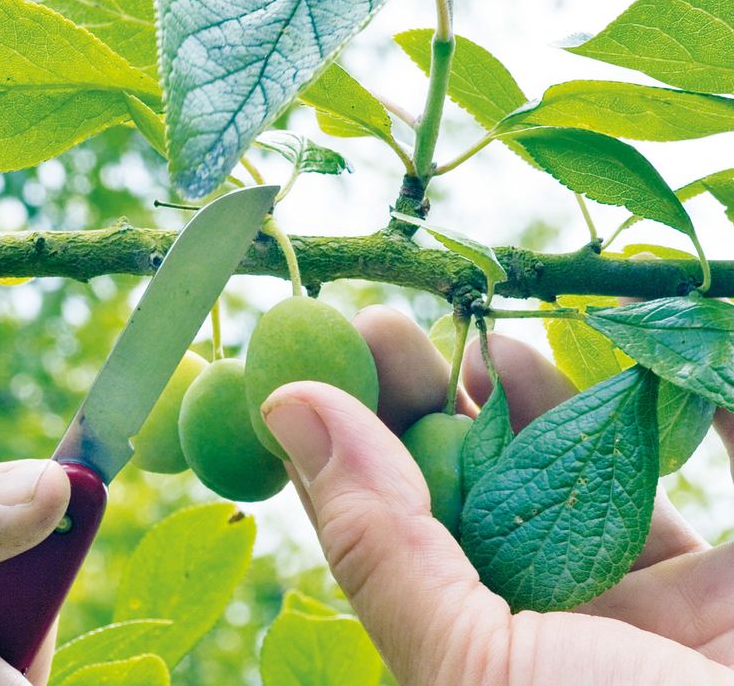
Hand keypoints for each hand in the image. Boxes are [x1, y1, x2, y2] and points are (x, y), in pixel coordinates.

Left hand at [261, 306, 733, 685]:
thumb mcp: (477, 669)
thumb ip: (383, 548)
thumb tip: (284, 410)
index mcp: (497, 668)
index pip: (408, 538)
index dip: (364, 444)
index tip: (330, 352)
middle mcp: (581, 646)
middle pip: (496, 501)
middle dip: (441, 408)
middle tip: (391, 322)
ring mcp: (683, 623)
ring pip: (608, 488)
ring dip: (551, 408)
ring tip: (489, 342)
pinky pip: (733, 482)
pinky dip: (707, 413)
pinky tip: (651, 357)